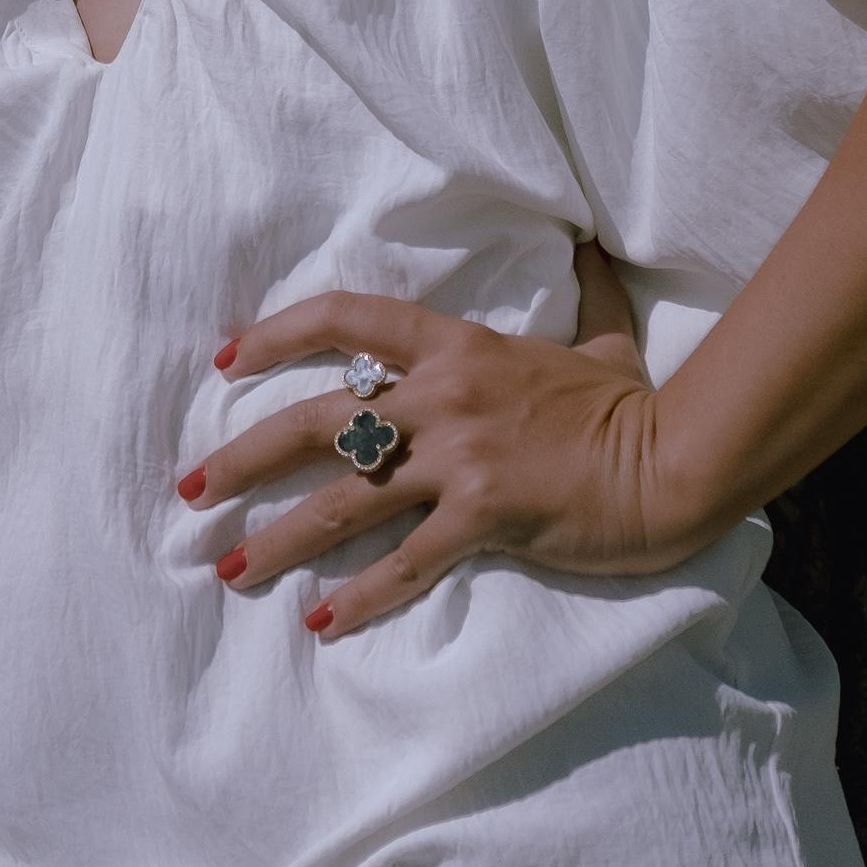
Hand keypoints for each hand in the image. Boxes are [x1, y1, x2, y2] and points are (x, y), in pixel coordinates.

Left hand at [185, 277, 725, 640]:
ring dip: (280, 537)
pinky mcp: (483, 516)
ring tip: (230, 568)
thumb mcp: (602, 339)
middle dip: (244, 456)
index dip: (278, 335)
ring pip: (344, 498)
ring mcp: (460, 457)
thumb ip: (585, 291)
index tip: (226, 359)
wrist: (675, 461)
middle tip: (191, 490)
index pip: (346, 318)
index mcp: (458, 345)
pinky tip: (320, 621)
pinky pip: (404, 562)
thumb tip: (588, 245)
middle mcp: (444, 395)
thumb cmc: (631, 404)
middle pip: (318, 421)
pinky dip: (358, 596)